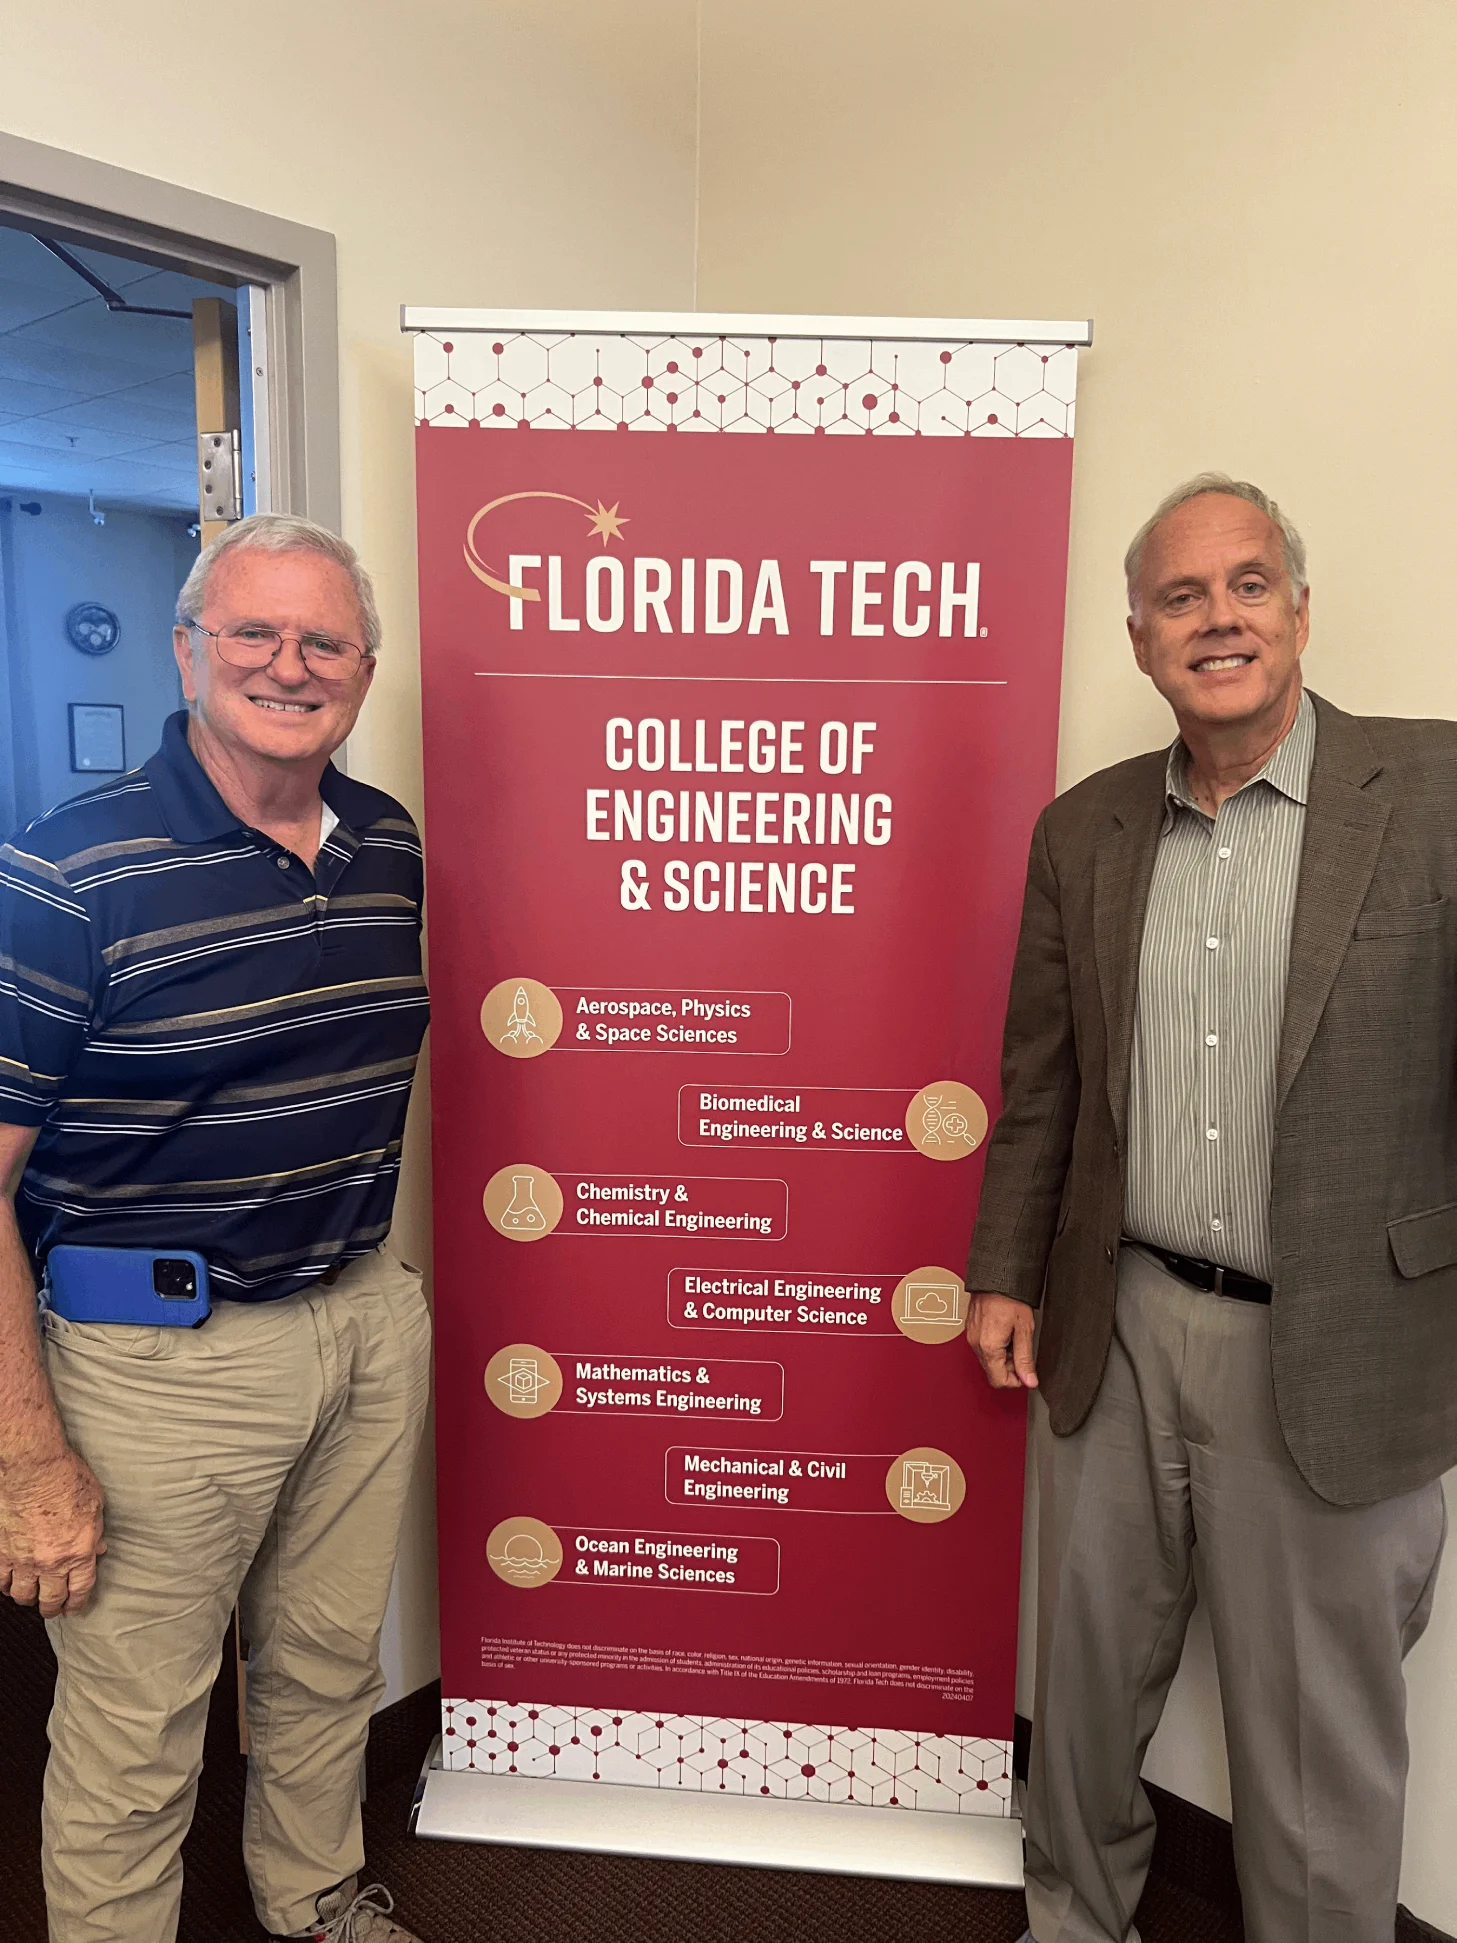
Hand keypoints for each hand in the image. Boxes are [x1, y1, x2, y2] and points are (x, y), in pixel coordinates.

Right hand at [0, 1447, 105, 1616]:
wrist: (32, 1470)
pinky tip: (10, 1583)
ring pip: (24, 1595)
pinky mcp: (2, 1553)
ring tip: (32, 1596)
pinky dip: (6, 1586)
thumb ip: (96, 1531)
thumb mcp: (95, 1504)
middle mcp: (52, 1562)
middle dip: (53, 1607)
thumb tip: (98, 1549)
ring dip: (29, 1599)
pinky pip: (2, 1582)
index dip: (77, 1603)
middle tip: (53, 1608)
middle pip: (51, 1599)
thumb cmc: (67, 1480)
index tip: (74, 1608)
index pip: (80, 1589)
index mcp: (79, 1551)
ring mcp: (24, 1560)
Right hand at [968, 1292, 1038, 1390]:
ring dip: (1002, 1357)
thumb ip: (1025, 1359)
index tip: (1026, 1372)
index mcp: (989, 1347)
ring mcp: (972, 1337)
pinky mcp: (971, 1330)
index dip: (1015, 1381)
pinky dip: (995, 1347)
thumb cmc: (1010, 1298)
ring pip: (987, 1360)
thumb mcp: (1024, 1330)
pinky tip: (1005, 1333)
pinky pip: (982, 1348)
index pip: (999, 1381)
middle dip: (1009, 1368)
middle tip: (1022, 1352)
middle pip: (992, 1372)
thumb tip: (1029, 1380)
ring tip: (1014, 1339)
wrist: (996, 1277)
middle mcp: (976, 1344)